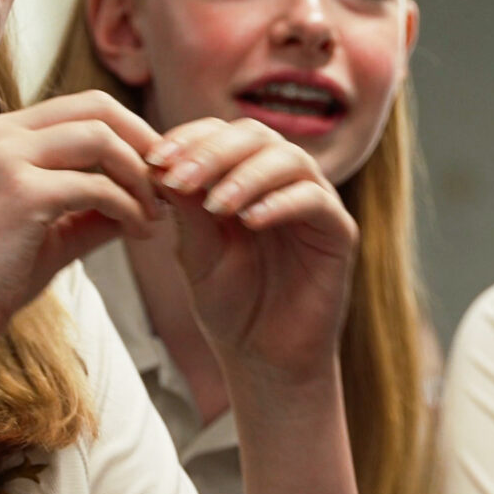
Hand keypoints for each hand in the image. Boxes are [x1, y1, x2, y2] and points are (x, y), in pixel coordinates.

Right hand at [0, 91, 162, 358]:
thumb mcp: (53, 229)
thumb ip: (96, 205)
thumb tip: (151, 195)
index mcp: (0, 134)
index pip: (82, 105)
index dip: (129, 131)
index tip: (156, 168)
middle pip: (96, 107)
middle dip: (143, 140)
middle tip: (170, 180)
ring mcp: (6, 158)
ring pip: (101, 138)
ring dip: (139, 175)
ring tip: (155, 213)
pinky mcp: (20, 192)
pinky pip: (97, 186)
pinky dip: (128, 206)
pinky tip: (139, 231)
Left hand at [148, 118, 357, 391]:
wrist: (263, 359)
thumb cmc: (230, 305)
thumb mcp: (196, 254)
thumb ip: (187, 210)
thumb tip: (163, 164)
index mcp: (245, 178)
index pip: (221, 134)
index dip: (189, 138)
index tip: (154, 160)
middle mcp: (282, 181)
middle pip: (256, 135)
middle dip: (214, 152)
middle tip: (181, 177)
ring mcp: (314, 203)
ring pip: (289, 159)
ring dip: (246, 175)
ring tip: (216, 205)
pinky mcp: (339, 231)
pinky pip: (315, 199)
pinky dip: (281, 203)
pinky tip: (251, 221)